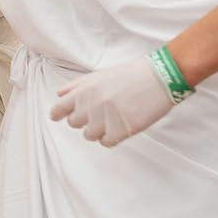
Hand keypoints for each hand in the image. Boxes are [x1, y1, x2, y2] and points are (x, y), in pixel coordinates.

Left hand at [49, 55, 176, 145]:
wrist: (160, 78)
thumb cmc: (131, 75)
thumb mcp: (99, 75)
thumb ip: (77, 86)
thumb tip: (59, 95)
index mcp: (84, 89)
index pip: (60, 108)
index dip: (58, 113)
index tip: (58, 116)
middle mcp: (92, 104)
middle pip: (74, 123)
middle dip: (84, 120)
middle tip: (99, 113)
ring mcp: (106, 118)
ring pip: (89, 135)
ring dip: (98, 130)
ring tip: (112, 119)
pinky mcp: (121, 130)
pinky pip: (106, 142)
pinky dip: (111, 137)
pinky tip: (119, 127)